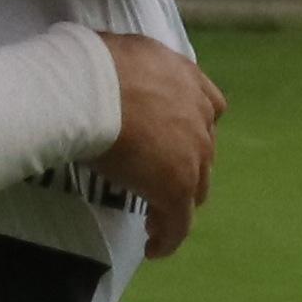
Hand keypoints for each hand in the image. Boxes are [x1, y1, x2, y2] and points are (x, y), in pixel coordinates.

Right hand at [101, 32, 223, 257]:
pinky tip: (152, 249)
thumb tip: (105, 68)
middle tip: (158, 182)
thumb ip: (130, 67)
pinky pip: (178, 223)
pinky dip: (168, 237)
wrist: (91, 89)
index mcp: (188, 81)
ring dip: (177, 203)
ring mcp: (192, 154)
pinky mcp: (176, 188)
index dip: (193, 128)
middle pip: (203, 152)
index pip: (209, 107)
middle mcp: (199, 117)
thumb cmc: (93, 66)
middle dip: (186, 167)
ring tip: (155, 219)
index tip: (175, 141)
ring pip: (195, 189)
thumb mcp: (121, 53)